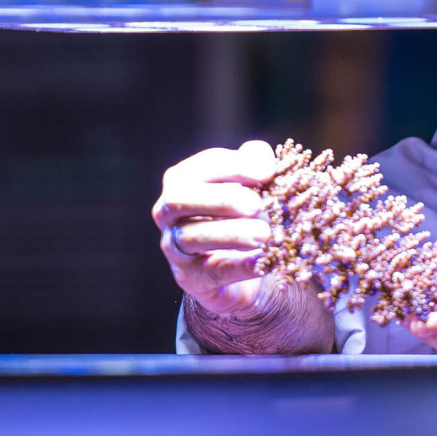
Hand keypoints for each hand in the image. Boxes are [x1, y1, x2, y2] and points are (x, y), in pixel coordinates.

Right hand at [151, 140, 279, 316]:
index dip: (234, 166)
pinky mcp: (191, 278)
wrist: (235, 270)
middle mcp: (169, 211)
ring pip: (191, 237)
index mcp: (183, 180)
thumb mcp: (248, 186)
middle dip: (220, 198)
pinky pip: (213, 272)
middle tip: (256, 203)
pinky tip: (265, 260)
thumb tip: (261, 157)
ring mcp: (175, 246)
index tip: (268, 171)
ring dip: (231, 233)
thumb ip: (255, 167)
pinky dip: (240, 266)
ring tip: (265, 233)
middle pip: (180, 199)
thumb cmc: (239, 216)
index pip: (201, 166)